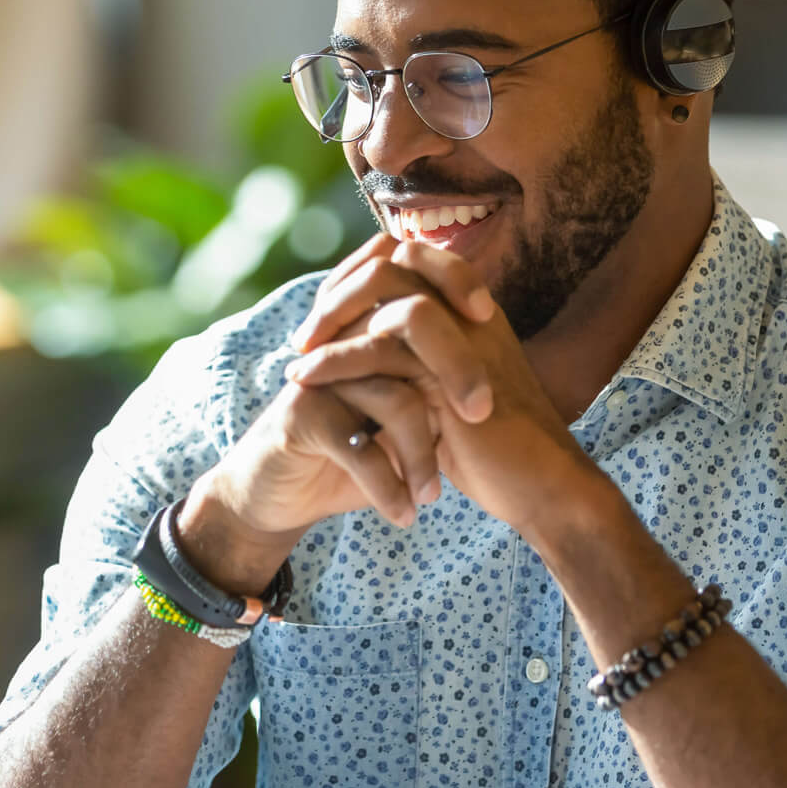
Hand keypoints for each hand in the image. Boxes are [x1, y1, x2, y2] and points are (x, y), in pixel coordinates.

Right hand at [178, 237, 485, 590]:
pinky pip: (360, 447)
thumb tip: (506, 374)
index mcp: (367, 328)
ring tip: (433, 496)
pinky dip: (388, 487)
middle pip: (410, 327)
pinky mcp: (301, 415)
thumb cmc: (351, 452)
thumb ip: (436, 387)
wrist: (280, 495)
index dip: (455, 279)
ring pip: (395, 398)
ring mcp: (321, 376)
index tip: (491, 320)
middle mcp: (343, 341)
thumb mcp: (399, 419)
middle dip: (456, 372)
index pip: (414, 273)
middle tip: (480, 415)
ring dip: (422, 454)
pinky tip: (403, 514)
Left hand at [284, 236, 596, 534]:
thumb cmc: (495, 451)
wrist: (540, 488)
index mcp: (473, 310)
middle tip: (305, 334)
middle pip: (394, 260)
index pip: (410, 258)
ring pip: (386, 292)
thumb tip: (366, 349)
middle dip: (340, 291)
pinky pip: (382, 346)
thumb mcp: (448, 396)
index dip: (360, 276)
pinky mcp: (453, 372)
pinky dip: (335, 359)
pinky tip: (305, 378)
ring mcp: (465, 335)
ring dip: (331, 318)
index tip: (325, 315)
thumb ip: (417, 364)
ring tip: (298, 356)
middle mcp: (470, 312)